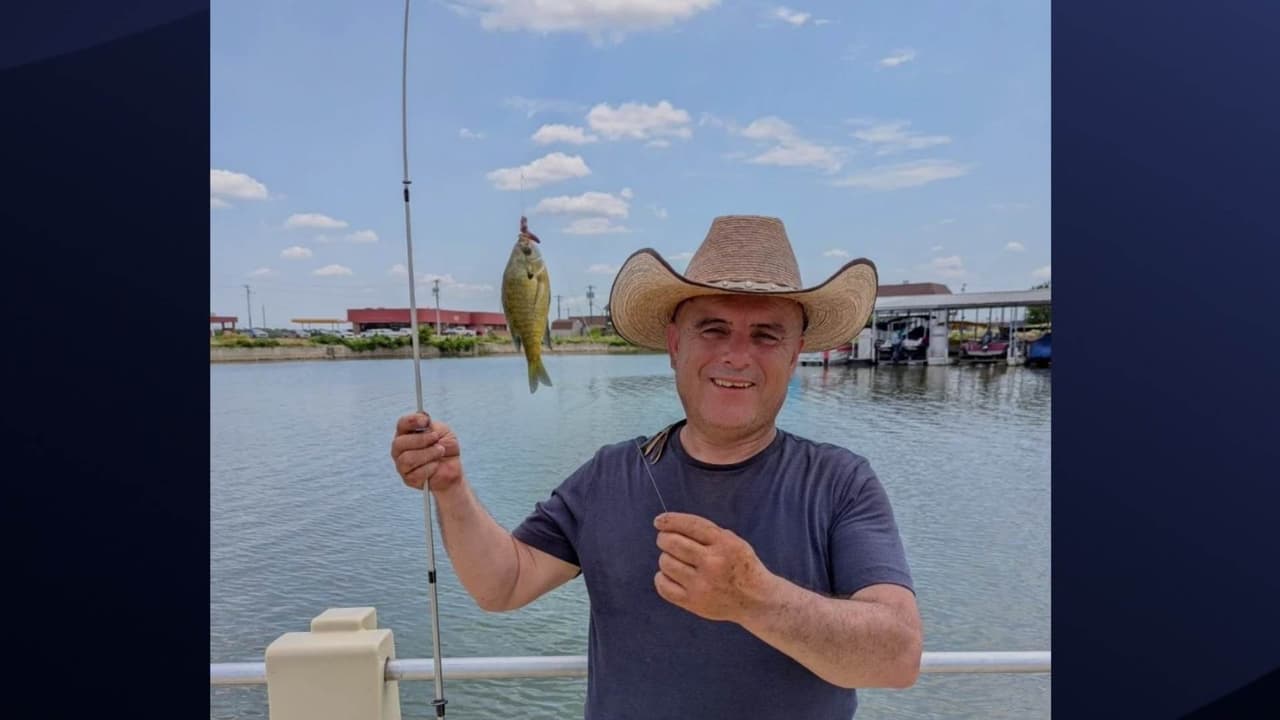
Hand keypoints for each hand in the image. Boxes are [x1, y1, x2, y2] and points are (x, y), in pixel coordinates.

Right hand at [390, 412, 462, 492]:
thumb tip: (423, 419)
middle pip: (399, 443)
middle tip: (436, 439)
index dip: (412, 421)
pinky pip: (415, 473)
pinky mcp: (408, 479)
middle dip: (421, 440)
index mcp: (406, 433)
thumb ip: (433, 426)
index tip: (426, 421)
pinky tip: (436, 465)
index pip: (401, 424)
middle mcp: (400, 449)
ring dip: (428, 454)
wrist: (453, 468)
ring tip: (440, 452)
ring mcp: (402, 465)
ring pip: (407, 459)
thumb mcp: (443, 432)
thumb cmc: (446, 448)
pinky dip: (430, 468)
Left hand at [653, 512, 775, 623]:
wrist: (756, 600)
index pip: (690, 525)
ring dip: (666, 558)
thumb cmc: (740, 565)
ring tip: (676, 561)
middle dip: (664, 539)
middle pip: (672, 543)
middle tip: (666, 541)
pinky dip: (662, 577)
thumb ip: (707, 533)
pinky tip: (671, 575)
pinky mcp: (694, 603)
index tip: (659, 521)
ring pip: (666, 563)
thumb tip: (670, 526)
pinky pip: (663, 586)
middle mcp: (713, 563)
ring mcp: (702, 585)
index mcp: (725, 544)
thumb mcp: (734, 542)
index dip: (670, 520)